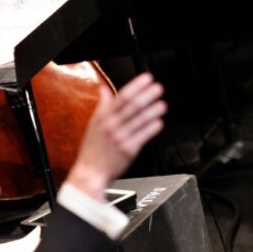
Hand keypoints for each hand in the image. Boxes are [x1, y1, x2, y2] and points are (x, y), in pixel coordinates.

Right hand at [67, 75, 165, 199]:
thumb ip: (102, 106)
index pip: (122, 96)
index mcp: (103, 117)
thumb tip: (104, 89)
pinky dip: (152, 128)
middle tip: (158, 88)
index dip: (136, 86)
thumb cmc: (92, 148)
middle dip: (147, 95)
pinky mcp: (129, 150)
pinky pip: (143, 136)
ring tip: (162, 104)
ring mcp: (121, 138)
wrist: (90, 173)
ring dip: (153, 110)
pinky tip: (159, 122)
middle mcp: (112, 126)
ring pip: (140, 120)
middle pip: (133, 106)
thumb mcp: (93, 124)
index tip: (146, 78)